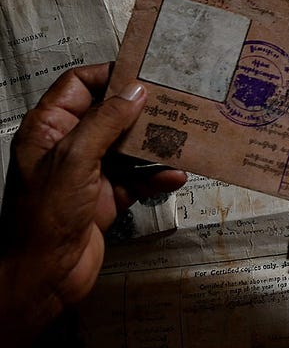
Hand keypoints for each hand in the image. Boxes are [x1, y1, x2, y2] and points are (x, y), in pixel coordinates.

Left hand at [0, 64, 185, 341]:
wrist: (44, 275)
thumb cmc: (47, 213)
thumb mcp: (74, 159)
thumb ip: (106, 121)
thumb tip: (137, 90)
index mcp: (49, 129)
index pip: (78, 85)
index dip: (110, 75)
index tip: (147, 72)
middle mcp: (69, 146)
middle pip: (110, 113)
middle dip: (142, 108)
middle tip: (178, 98)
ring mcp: (88, 172)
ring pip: (127, 145)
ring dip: (155, 142)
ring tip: (186, 133)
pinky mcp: (106, 197)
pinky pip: (137, 178)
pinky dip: (156, 175)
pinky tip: (177, 175)